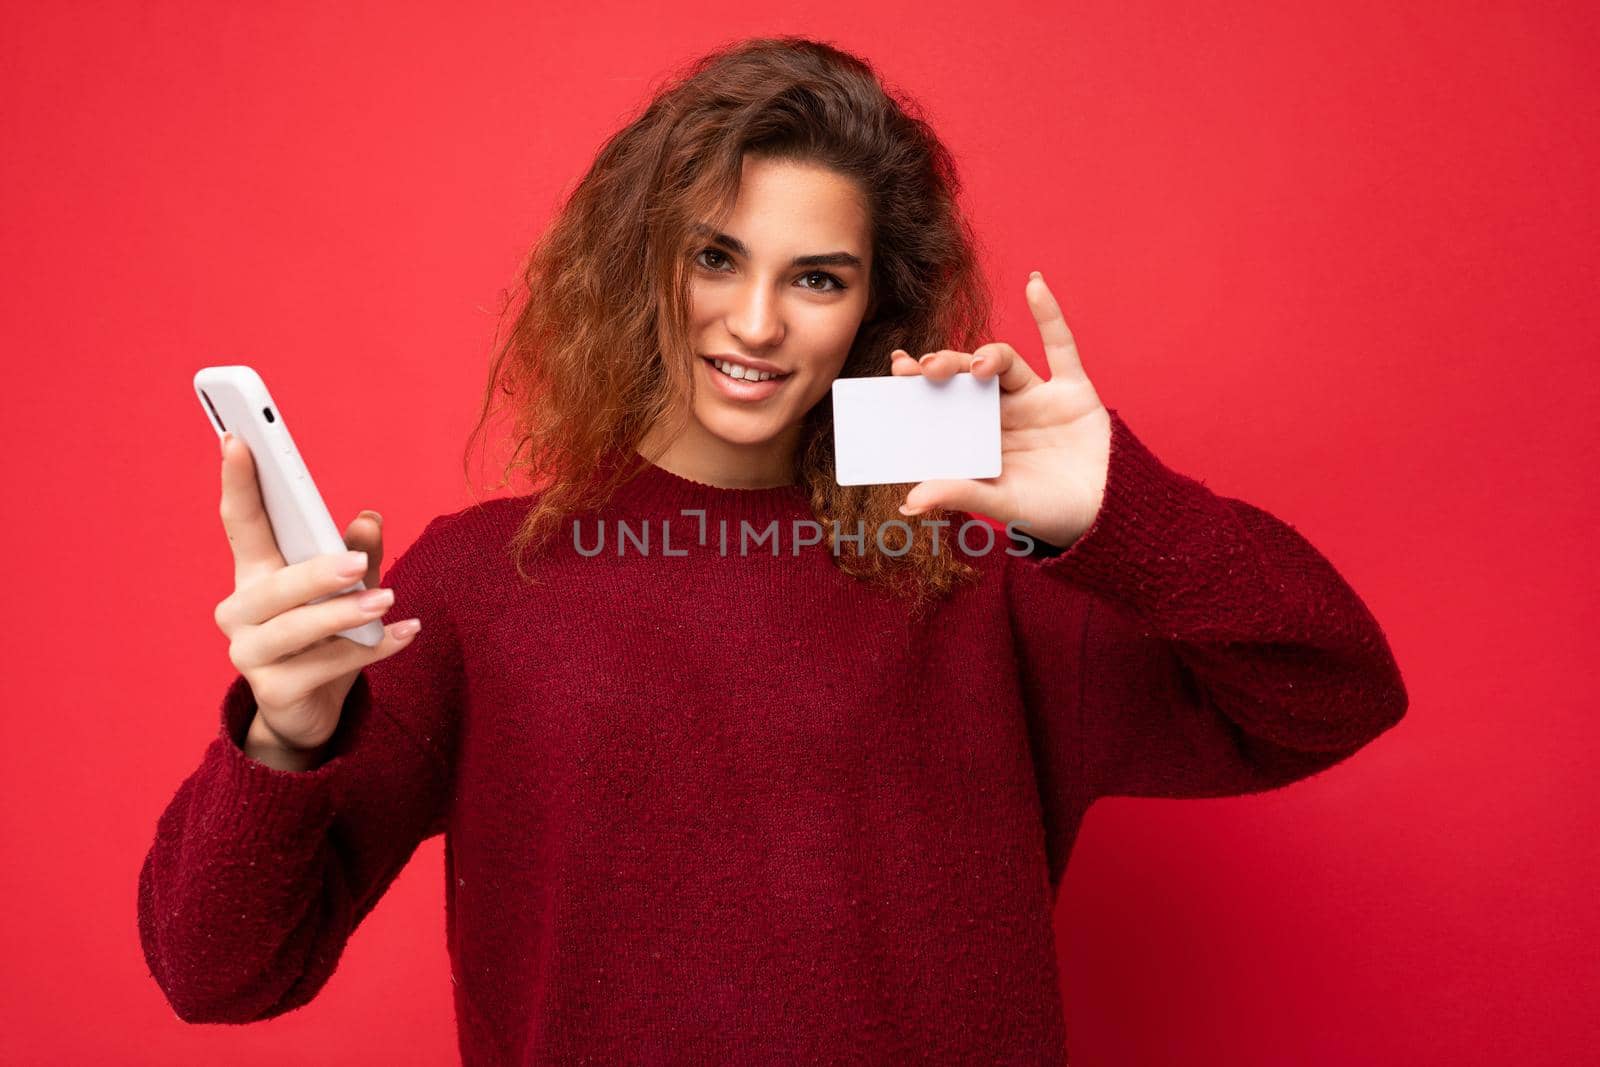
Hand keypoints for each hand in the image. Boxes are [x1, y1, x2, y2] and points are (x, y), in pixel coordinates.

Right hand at [212, 431, 419, 756]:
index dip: (238, 482)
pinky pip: (324, 666)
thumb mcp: (350, 588)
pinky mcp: (273, 690)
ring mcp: (250, 653)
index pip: (241, 522)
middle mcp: (242, 610)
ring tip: (386, 602)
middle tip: (358, 563)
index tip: (237, 439)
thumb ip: (360, 553)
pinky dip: (369, 650)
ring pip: (294, 628)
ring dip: (342, 614)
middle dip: (315, 572)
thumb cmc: (329, 634)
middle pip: (272, 586)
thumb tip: (368, 519)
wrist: (315, 708)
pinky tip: (404, 633)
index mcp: (256, 572)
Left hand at [890, 271, 1111, 550]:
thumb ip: (960, 494)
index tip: (897, 368)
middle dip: (945, 367)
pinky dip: (1049, 315)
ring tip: (978, 368)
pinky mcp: (1073, 390)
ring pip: (1005, 362)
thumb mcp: (1001, 504)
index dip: (918, 384)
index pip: (940, 402)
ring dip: (989, 356)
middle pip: (965, 378)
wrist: (1106, 514)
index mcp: (976, 436)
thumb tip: (910, 501)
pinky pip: (1061, 346)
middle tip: (923, 368)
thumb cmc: (1047, 513)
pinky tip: (1034, 284)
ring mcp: (1036, 398)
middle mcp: (1001, 412)